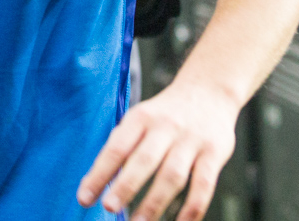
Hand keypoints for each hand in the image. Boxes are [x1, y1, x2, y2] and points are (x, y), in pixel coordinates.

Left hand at [77, 81, 239, 220]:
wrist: (209, 89)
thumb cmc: (164, 114)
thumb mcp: (140, 118)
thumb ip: (122, 145)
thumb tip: (96, 181)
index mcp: (141, 118)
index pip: (117, 147)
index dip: (100, 173)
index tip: (84, 197)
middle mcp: (166, 127)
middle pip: (144, 159)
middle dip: (126, 185)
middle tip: (109, 207)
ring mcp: (191, 140)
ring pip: (173, 175)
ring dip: (155, 202)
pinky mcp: (214, 153)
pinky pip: (203, 186)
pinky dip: (192, 209)